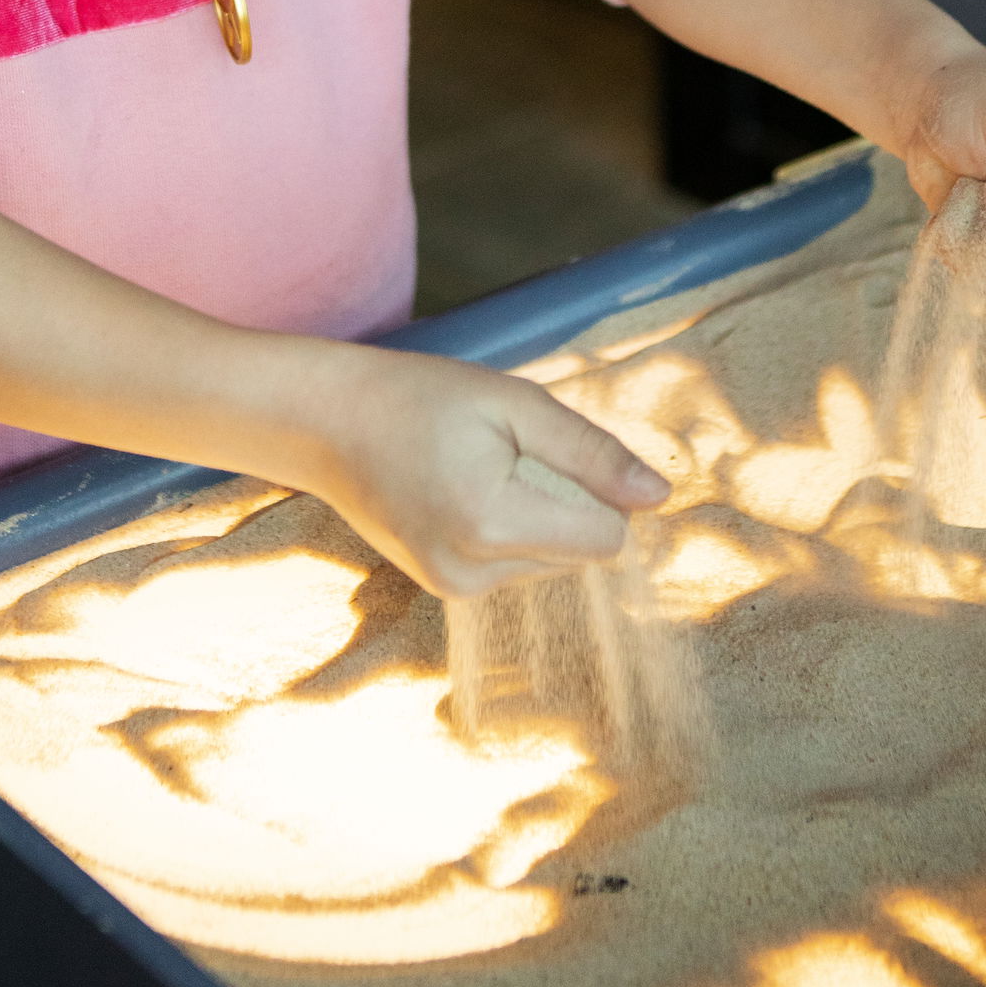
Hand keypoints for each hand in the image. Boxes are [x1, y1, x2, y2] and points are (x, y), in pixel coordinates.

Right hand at [306, 346, 669, 599]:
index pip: (606, 537)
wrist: (326, 422)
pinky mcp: (445, 589)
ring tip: (477, 467)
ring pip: (551, 559)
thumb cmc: (420, 398)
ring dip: (537, 515)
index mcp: (493, 523)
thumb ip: (590, 453)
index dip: (597, 488)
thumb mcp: (514, 403)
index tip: (552, 448)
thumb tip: (659, 496)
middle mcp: (474, 573)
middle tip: (503, 451)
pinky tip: (463, 489)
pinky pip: (515, 564)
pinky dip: (508, 528)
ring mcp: (454, 588)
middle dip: (565, 500)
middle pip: (580, 550)